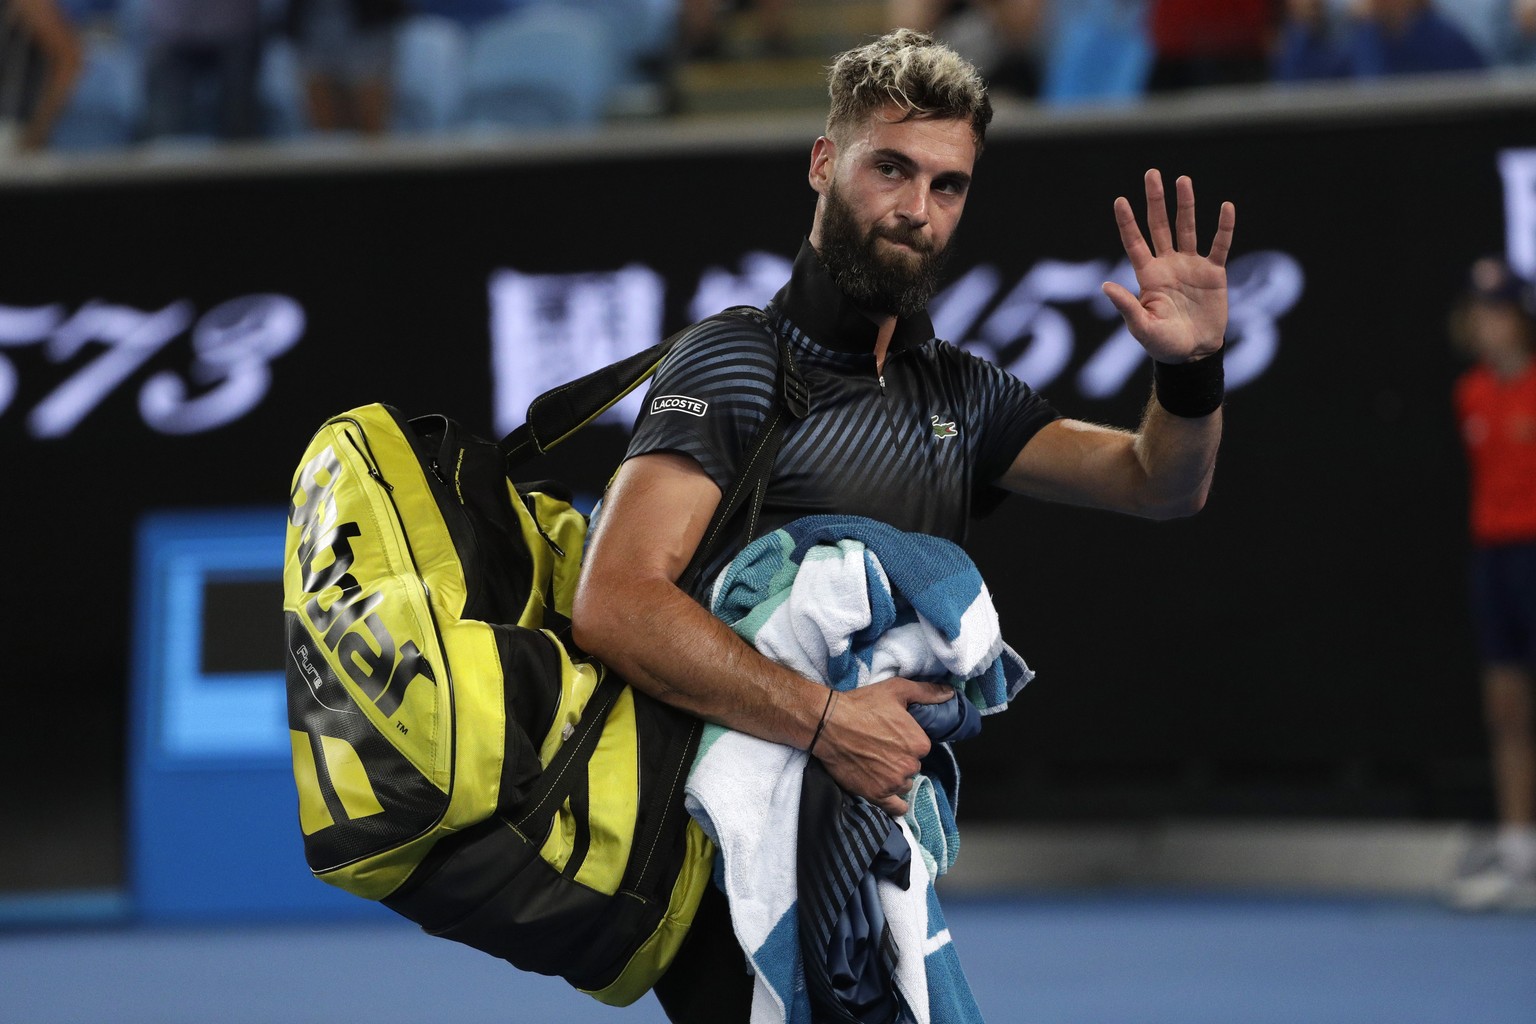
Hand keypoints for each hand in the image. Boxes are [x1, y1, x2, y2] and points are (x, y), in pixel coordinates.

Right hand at [810, 677, 954, 815]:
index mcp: (920, 743)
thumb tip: (950, 694)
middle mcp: (910, 766)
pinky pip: (896, 808)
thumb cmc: (862, 705)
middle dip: (901, 759)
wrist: (828, 724)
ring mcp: (893, 783)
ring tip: (878, 765)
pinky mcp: (876, 795)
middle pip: (912, 767)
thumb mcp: (897, 690)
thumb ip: (927, 693)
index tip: (893, 735)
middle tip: (882, 748)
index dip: (908, 741)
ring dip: (895, 778)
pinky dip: (895, 802)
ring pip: (904, 784)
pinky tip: (888, 792)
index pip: (922, 748)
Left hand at [1102, 169, 1235, 364]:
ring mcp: (1191, 266)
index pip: (1135, 242)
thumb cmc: (1163, 344)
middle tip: (1152, 174)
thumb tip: (1104, 286)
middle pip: (1159, 226)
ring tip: (1183, 180)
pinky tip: (1226, 207)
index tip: (1120, 200)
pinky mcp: (1214, 273)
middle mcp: (1168, 265)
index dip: (1127, 222)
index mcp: (1148, 276)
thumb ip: (1127, 306)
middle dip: (1155, 201)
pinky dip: (1224, 227)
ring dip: (1185, 205)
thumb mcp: (1142, 327)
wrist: (1194, 354)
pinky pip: (1220, 245)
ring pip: (1187, 228)